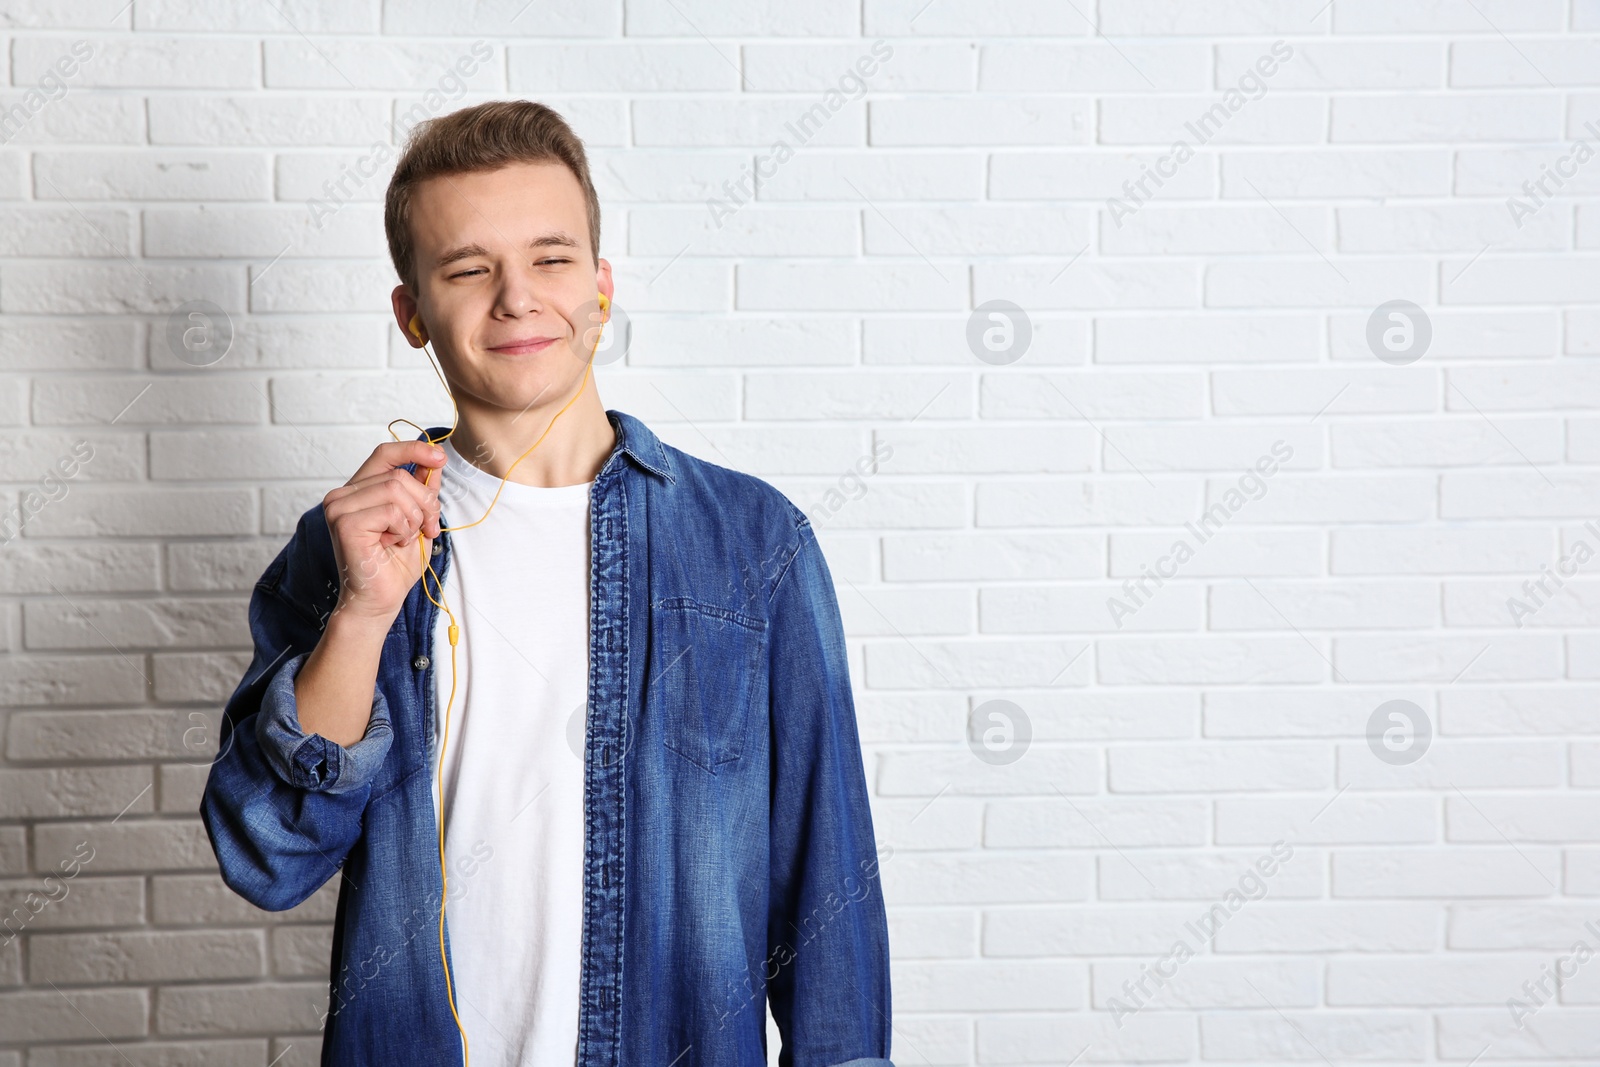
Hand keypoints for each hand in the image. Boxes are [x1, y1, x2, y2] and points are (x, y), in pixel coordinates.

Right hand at [322, 441, 444, 626]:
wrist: (380, 600)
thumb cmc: (395, 565)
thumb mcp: (418, 519)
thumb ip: (422, 490)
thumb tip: (435, 460)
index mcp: (358, 490)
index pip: (385, 453)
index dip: (414, 449)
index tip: (440, 456)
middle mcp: (343, 494)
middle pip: (399, 475)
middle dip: (425, 502)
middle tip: (426, 529)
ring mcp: (339, 507)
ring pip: (397, 489)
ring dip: (413, 519)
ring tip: (403, 539)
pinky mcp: (344, 522)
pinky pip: (391, 511)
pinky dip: (402, 530)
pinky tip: (390, 545)